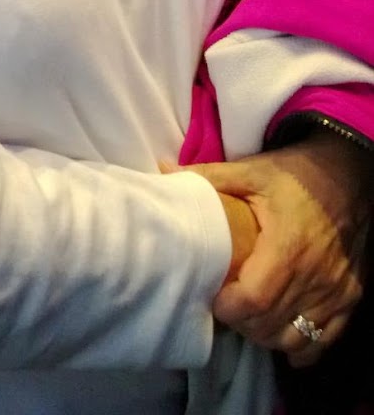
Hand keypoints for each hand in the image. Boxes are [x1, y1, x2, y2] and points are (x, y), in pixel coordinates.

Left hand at [190, 131, 372, 365]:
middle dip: (241, 323)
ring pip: (295, 340)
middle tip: (226, 305)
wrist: (351, 173)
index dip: (228, 307)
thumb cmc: (297, 174)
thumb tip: (163, 171)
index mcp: (287, 247)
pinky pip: (323, 341)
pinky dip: (299, 345)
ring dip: (266, 336)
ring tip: (250, 315)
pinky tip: (281, 329)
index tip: (213, 296)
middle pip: (270, 326)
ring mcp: (336, 292)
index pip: (254, 300)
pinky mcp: (351, 298)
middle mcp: (316, 277)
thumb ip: (209, 177)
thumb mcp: (252, 170)